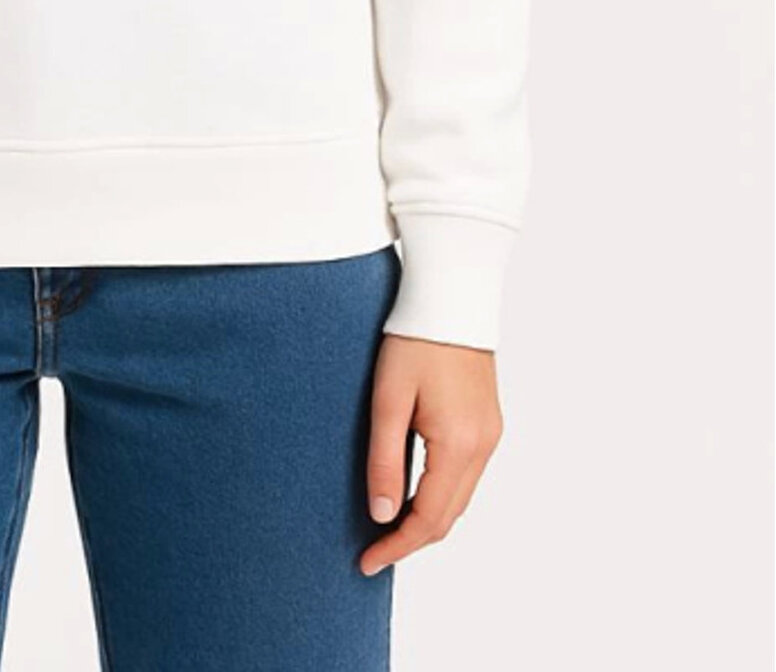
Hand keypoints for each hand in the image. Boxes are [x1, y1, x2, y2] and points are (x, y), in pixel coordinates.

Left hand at [359, 333, 503, 577]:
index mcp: (458, 444)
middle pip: (449, 515)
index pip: (429, 518)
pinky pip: (466, 474)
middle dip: (412, 539)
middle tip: (373, 551)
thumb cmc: (414, 339)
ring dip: (427, 518)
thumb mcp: (388, 400)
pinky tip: (415, 492)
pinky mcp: (488, 422)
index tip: (367, 562)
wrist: (450, 296)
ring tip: (388, 528)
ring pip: (460, 498)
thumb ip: (385, 460)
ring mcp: (490, 434)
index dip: (398, 547)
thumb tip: (383, 516)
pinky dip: (441, 493)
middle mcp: (482, 446)